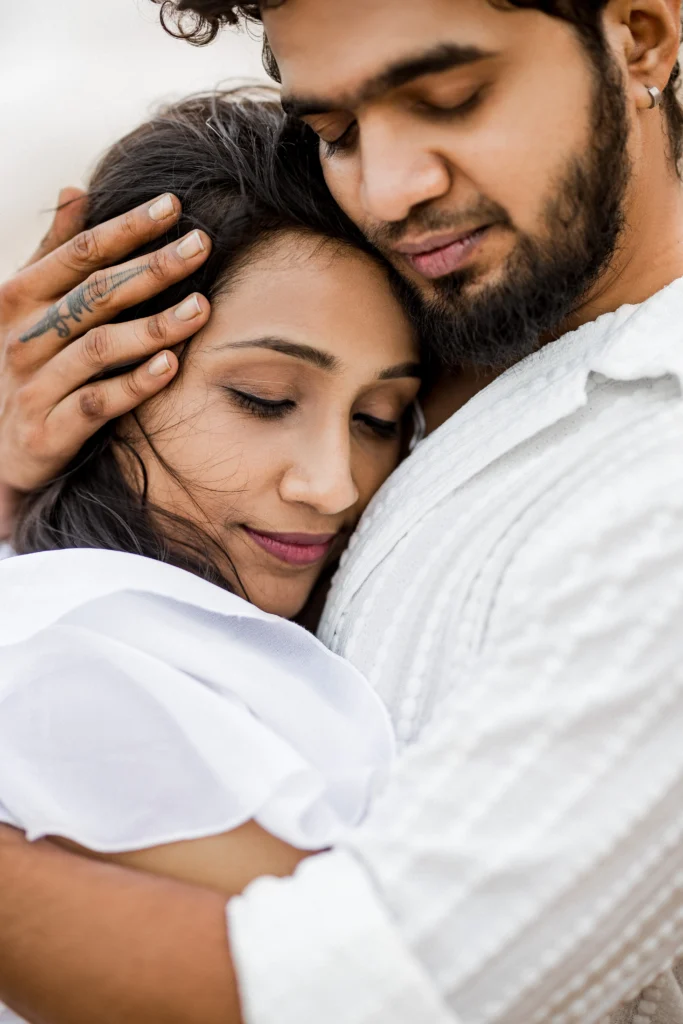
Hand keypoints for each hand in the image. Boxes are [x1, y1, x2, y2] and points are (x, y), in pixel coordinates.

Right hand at [0, 187, 211, 499]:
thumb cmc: (23, 365)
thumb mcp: (26, 306)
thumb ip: (53, 252)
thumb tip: (76, 190)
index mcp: (18, 298)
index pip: (79, 254)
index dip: (126, 228)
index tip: (173, 206)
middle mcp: (23, 338)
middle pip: (95, 295)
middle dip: (152, 268)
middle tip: (201, 245)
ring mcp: (34, 385)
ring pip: (99, 348)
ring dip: (153, 326)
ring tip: (202, 307)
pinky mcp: (49, 431)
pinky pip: (96, 403)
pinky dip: (134, 384)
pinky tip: (171, 365)